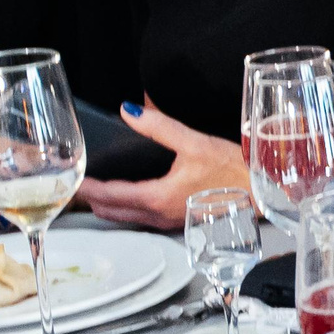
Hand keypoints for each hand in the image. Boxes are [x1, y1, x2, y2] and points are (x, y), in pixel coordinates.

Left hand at [75, 101, 246, 230]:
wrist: (262, 194)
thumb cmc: (234, 171)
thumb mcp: (195, 143)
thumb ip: (159, 127)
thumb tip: (129, 110)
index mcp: (157, 197)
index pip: (109, 195)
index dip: (86, 188)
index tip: (70, 181)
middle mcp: (158, 215)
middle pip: (111, 212)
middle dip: (91, 199)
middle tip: (78, 183)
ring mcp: (169, 222)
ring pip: (126, 218)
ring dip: (108, 206)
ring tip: (98, 189)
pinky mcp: (180, 223)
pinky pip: (142, 220)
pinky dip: (126, 210)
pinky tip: (130, 197)